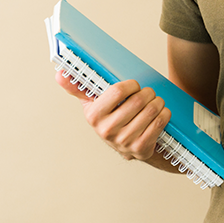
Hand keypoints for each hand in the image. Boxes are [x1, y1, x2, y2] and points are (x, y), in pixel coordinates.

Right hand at [56, 70, 171, 161]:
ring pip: (151, 111)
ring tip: (156, 101)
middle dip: (148, 93)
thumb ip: (78, 87)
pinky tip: (161, 113)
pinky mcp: (140, 149)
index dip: (131, 85)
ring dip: (158, 102)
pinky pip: (159, 123)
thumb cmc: (111, 118)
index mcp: (93, 115)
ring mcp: (124, 141)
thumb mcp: (94, 103)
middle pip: (137, 101)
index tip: (134, 86)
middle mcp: (107, 130)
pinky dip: (164, 114)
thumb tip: (59, 74)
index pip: (117, 91)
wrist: (127, 146)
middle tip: (149, 93)